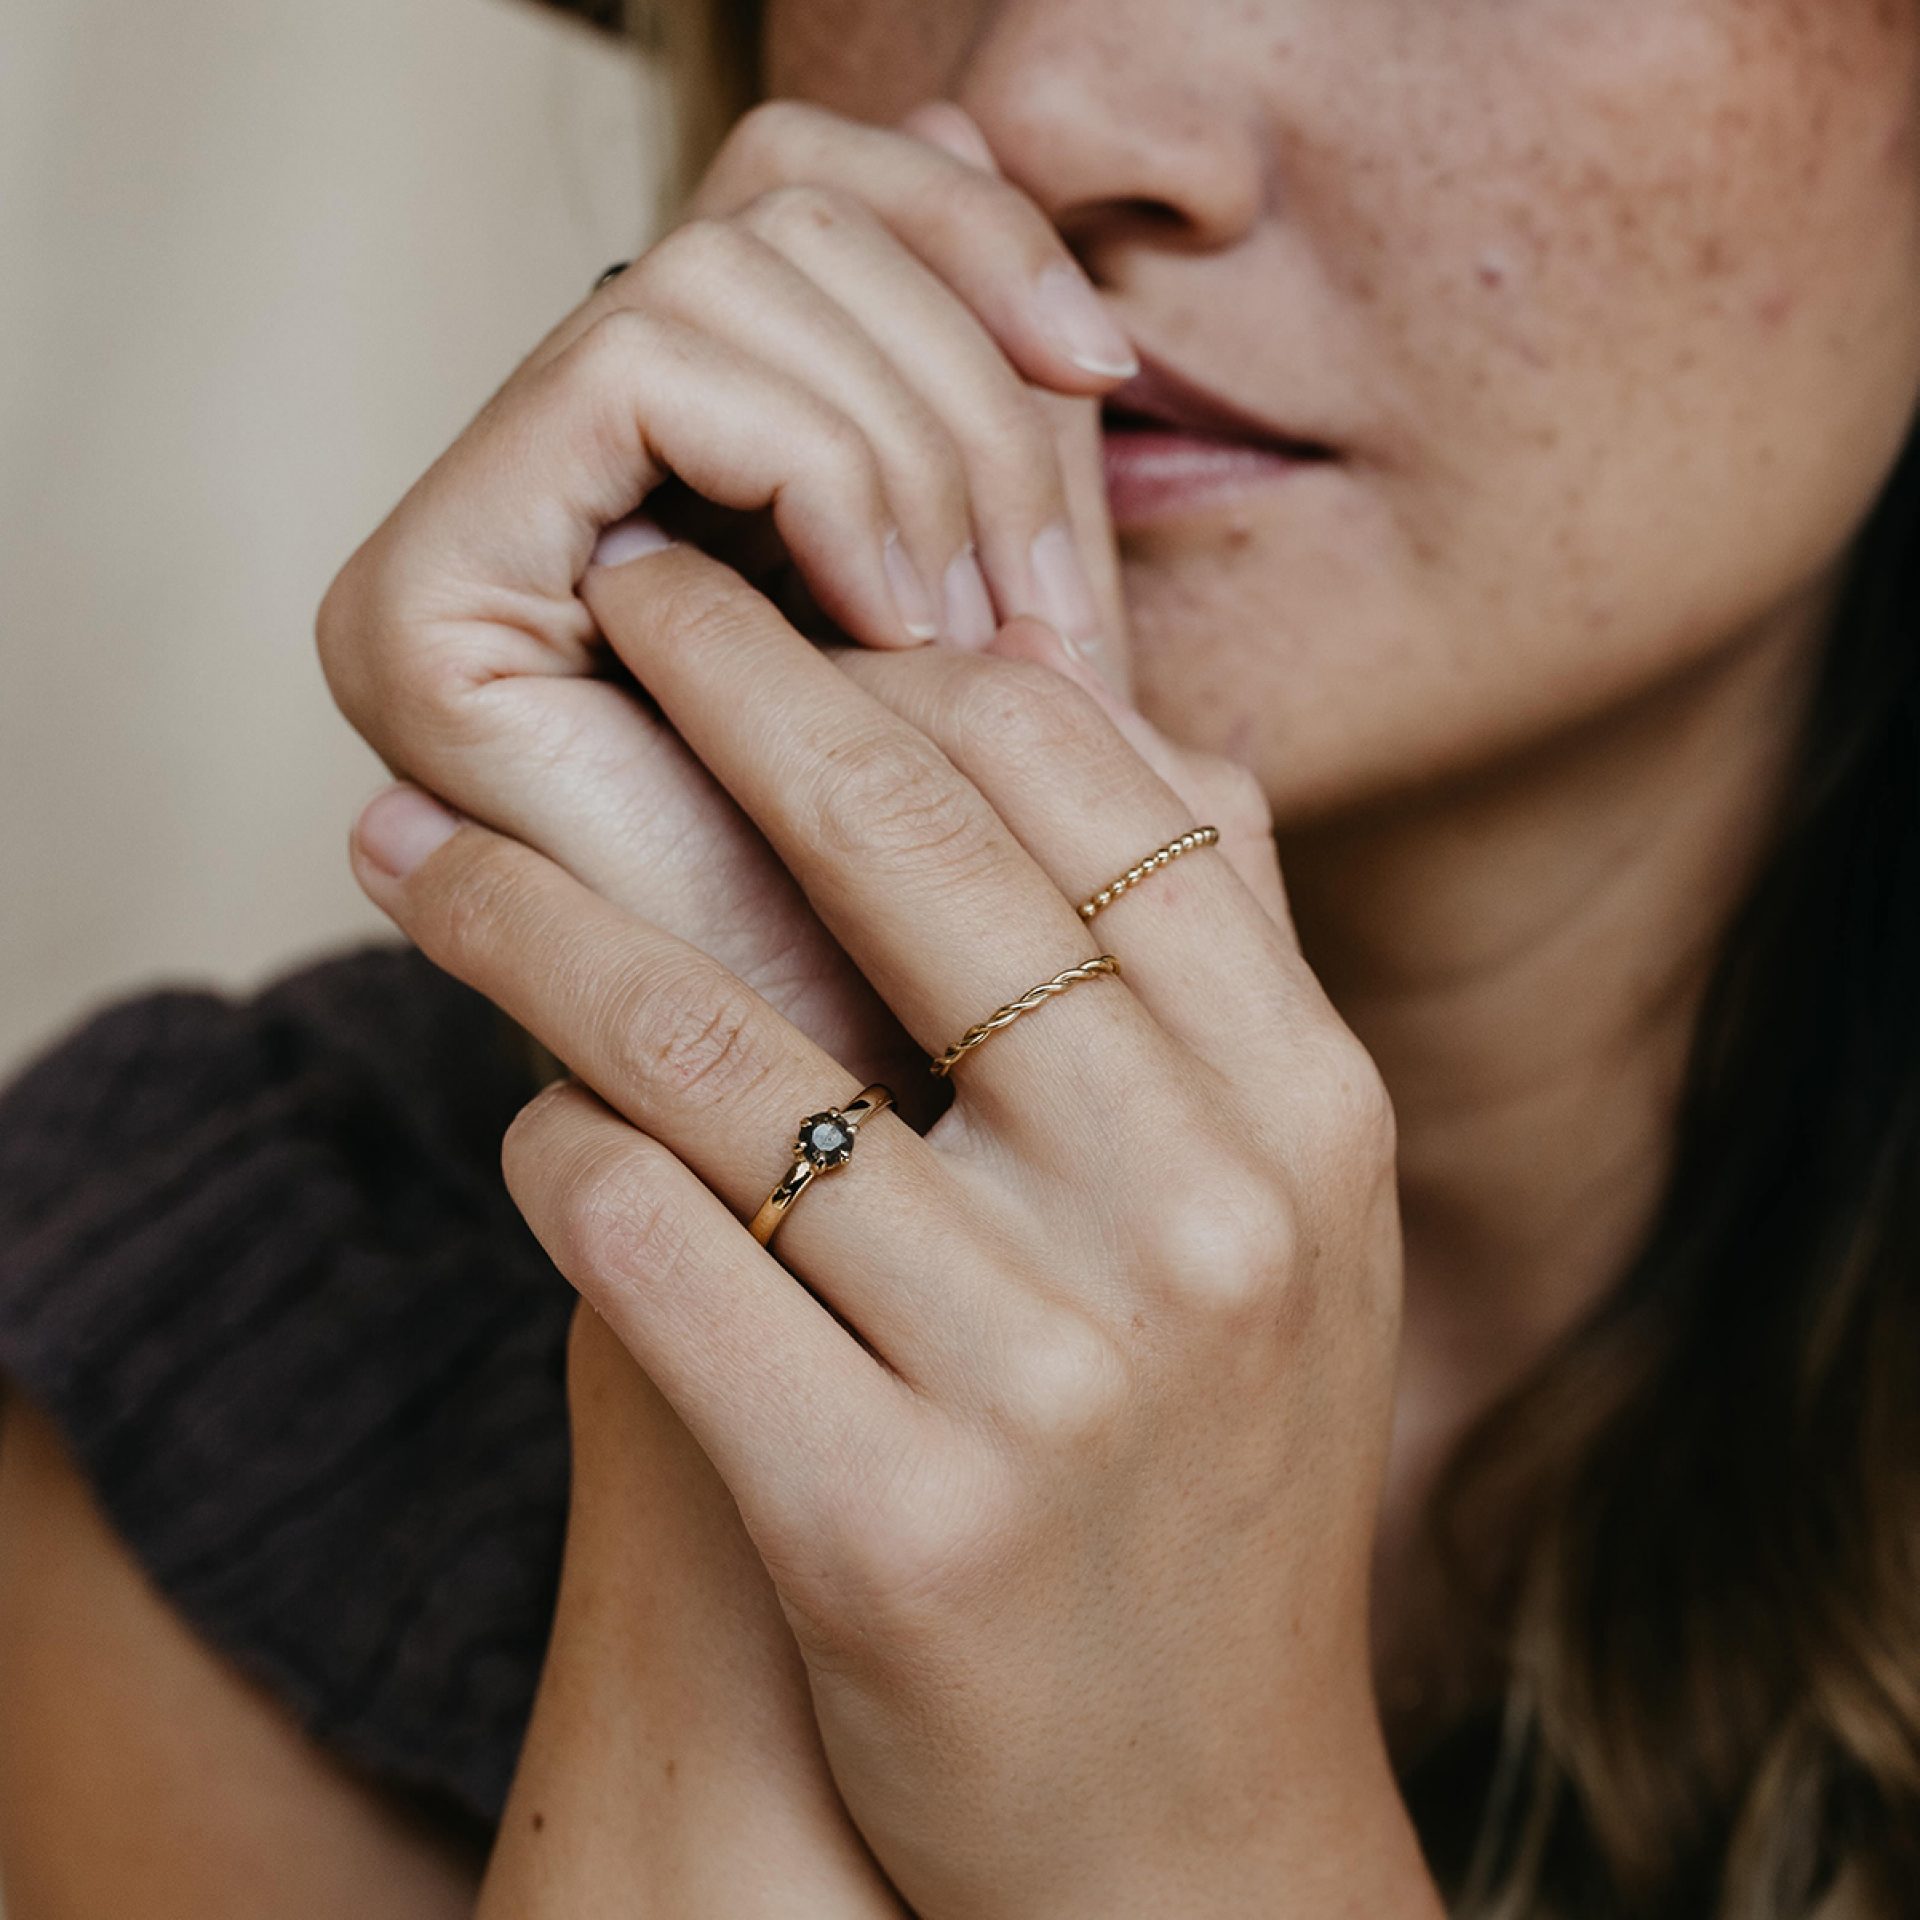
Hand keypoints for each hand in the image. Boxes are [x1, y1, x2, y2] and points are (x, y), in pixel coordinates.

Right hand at [315, 97, 1135, 1121]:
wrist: (852, 1154)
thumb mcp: (1026, 651)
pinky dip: (815, 462)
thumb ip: (1008, 451)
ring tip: (961, 633)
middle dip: (959, 370)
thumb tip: (1006, 191)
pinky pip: (643, 363)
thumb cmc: (960, 923)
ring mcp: (480, 534)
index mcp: (687, 473)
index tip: (1105, 366)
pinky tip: (886, 622)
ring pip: (718, 259)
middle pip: (769, 196)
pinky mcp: (422, 598)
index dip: (971, 232)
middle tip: (1034, 589)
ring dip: (903, 434)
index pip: (806, 189)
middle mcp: (561, 481)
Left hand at [347, 543, 1439, 1919]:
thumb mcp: (1283, 1222)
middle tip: (605, 600)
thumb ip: (1205, 978)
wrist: (1192, 1832)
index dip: (908, 663)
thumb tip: (1109, 716)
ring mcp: (1055, 1376)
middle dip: (726, 686)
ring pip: (726, 1047)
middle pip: (917, 854)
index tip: (773, 611)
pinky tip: (522, 1112)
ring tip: (419, 842)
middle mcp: (1204, 1216)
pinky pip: (658, 1251)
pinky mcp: (891, 1527)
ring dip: (537, 916)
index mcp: (1307, 1111)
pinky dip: (557, 1153)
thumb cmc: (1204, 1481)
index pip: (1099, 784)